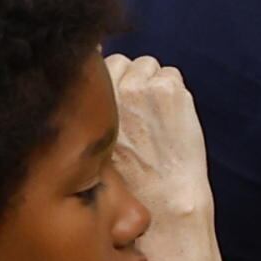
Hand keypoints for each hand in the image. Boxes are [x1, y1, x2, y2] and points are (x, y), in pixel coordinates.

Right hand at [104, 57, 212, 231]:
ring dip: (155, 85)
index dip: (111, 84)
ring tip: (156, 119)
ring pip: (149, 66)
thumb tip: (93, 74)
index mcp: (84, 100)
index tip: (121, 105)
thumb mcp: (91, 143)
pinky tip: (172, 120)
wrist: (161, 198)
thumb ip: (90, 111)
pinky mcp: (168, 90)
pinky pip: (172, 75)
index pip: (97, 65)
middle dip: (133, 80)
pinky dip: (176, 92)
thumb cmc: (128, 180)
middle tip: (141, 115)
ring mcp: (140, 86)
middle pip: (124, 61)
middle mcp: (107, 88)